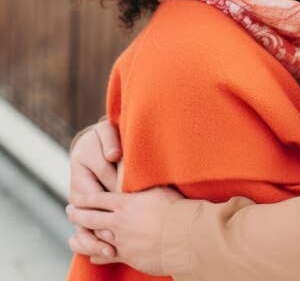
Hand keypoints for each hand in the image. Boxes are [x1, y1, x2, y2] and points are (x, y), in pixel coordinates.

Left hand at [67, 186, 183, 274]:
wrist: (184, 234)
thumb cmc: (175, 208)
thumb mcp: (159, 188)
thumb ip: (144, 183)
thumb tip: (138, 170)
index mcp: (125, 203)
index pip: (98, 199)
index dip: (85, 198)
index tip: (75, 197)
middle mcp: (118, 222)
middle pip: (91, 218)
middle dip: (77, 215)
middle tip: (69, 211)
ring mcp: (121, 241)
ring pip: (94, 239)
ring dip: (82, 238)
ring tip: (73, 237)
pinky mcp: (127, 256)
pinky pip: (105, 257)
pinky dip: (97, 256)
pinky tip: (93, 256)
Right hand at [68, 119, 121, 256]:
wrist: (95, 143)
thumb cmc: (104, 137)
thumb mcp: (105, 133)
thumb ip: (110, 141)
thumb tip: (114, 155)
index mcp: (82, 164)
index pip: (103, 177)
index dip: (120, 189)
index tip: (135, 200)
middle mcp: (78, 187)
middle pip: (91, 207)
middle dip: (108, 221)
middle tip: (125, 233)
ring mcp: (80, 202)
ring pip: (85, 224)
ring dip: (98, 239)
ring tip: (113, 251)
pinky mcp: (86, 212)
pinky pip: (86, 230)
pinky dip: (95, 243)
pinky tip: (109, 253)